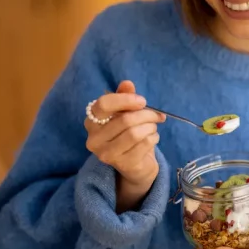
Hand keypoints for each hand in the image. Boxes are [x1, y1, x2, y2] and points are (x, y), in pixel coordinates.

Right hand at [84, 80, 165, 210]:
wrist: (136, 165)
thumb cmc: (128, 134)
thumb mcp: (126, 113)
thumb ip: (125, 97)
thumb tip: (127, 83)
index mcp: (92, 121)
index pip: (104, 105)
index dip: (125, 100)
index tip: (142, 101)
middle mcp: (94, 139)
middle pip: (124, 120)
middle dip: (146, 115)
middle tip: (156, 115)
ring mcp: (106, 154)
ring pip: (135, 133)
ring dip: (150, 127)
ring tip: (153, 127)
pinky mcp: (122, 165)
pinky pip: (144, 144)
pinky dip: (153, 138)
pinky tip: (152, 138)